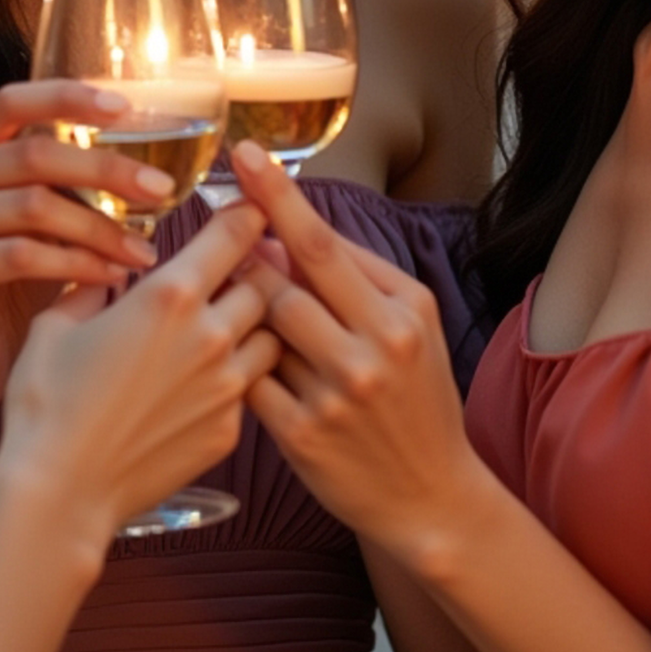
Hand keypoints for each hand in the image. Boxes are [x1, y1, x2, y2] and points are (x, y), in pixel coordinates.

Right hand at [0, 81, 168, 427]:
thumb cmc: (10, 288)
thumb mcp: (38, 223)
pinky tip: (112, 276)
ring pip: (31, 205)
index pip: (10, 101)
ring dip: (100, 227)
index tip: (125, 107)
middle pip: (30, 154)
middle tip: (160, 189)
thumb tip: (148, 158)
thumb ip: (65, 183)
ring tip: (144, 250)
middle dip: (106, 169)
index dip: (67, 97)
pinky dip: (75, 263)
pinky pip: (19, 254)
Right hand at [0, 205, 281, 543]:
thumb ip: (89, 288)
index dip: (249, 215)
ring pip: (270, 337)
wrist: (61, 492)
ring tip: (227, 326)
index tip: (254, 207)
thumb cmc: (46, 405)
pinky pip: (250, 389)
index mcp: (169, 296)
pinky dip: (238, 377)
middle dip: (254, 274)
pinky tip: (205, 382)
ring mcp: (226, 387)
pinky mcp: (228, 431)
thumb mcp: (54, 327)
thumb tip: (105, 272)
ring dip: (255, 326)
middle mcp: (210, 335)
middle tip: (235, 272)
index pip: (235, 235)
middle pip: (264, 285)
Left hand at [227, 142, 483, 560]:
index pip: (324, 242)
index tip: (244, 156)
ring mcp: (338, 394)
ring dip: (242, 306)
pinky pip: (250, 380)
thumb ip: (358, 278)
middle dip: (245, 250)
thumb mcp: (413, 328)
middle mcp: (375, 348)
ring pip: (264, 326)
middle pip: (286, 279)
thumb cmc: (415, 398)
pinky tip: (235, 357)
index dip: (277, 196)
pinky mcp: (305, 436)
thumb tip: (285, 233)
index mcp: (403, 310)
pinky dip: (238, 361)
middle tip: (220, 229)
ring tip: (235, 299)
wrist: (430, 495)